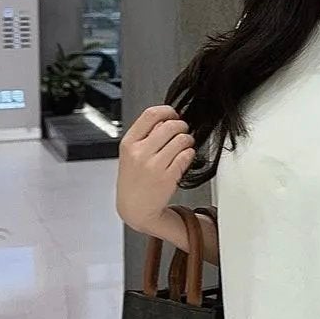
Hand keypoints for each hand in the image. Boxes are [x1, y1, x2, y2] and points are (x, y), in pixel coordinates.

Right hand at [115, 103, 195, 231]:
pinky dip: (190, 153)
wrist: (134, 208)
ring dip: (188, 140)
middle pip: (170, 125)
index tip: (173, 114)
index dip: (167, 110)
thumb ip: (145, 135)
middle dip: (182, 125)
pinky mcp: (168, 178)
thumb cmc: (134, 179)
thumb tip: (167, 118)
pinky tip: (184, 157)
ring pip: (182, 139)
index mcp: (129, 143)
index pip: (150, 114)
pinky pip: (187, 156)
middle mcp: (140, 153)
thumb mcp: (130, 154)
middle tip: (183, 130)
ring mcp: (154, 166)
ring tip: (184, 145)